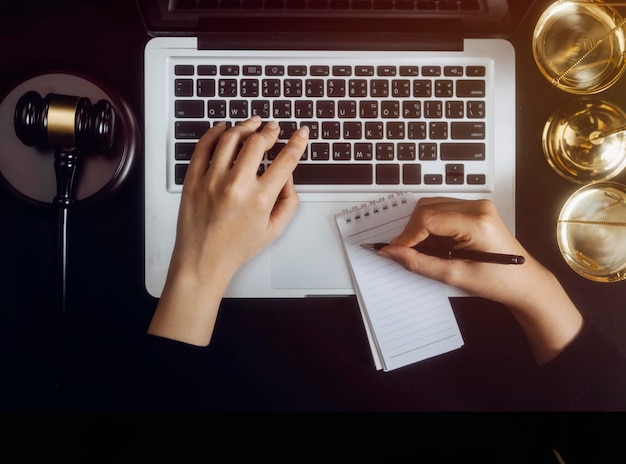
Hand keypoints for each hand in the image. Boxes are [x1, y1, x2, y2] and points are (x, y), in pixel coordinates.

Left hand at [171, 116, 307, 279]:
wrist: (202, 260)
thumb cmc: (235, 247)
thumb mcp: (274, 230)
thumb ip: (288, 201)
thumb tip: (288, 176)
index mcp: (260, 199)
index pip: (286, 160)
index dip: (297, 142)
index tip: (301, 133)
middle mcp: (236, 186)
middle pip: (258, 142)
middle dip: (270, 131)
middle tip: (273, 128)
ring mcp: (212, 180)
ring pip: (231, 138)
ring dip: (245, 126)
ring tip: (252, 124)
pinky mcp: (193, 179)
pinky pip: (204, 147)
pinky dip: (214, 133)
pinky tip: (223, 129)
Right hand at [379, 198, 528, 306]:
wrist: (523, 283)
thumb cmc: (499, 281)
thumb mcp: (454, 276)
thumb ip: (419, 262)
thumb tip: (392, 252)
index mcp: (477, 222)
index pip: (428, 218)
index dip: (407, 236)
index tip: (396, 251)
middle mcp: (478, 207)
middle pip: (427, 208)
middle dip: (412, 231)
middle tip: (408, 253)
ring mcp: (477, 206)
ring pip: (432, 207)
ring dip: (421, 228)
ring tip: (426, 251)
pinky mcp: (475, 209)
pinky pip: (442, 210)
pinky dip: (431, 226)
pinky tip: (437, 245)